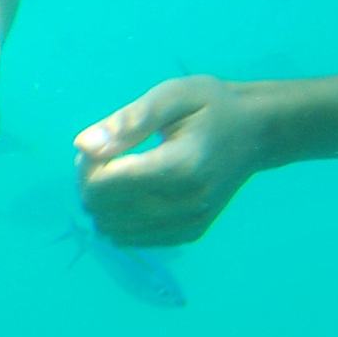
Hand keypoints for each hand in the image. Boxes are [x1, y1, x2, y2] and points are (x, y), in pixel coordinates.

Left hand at [74, 75, 269, 247]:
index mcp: (182, 167)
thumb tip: (82, 146)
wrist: (256, 132)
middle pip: (105, 211)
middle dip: (90, 182)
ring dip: (102, 203)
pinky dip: (121, 217)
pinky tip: (132, 189)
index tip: (99, 143)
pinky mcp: (190, 233)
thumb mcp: (170, 97)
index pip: (105, 186)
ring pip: (114, 231)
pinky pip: (133, 239)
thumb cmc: (210, 106)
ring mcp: (191, 223)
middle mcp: (188, 204)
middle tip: (106, 153)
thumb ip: (127, 122)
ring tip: (119, 170)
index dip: (87, 166)